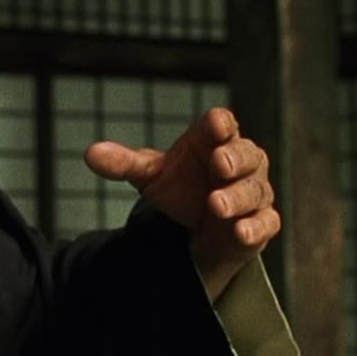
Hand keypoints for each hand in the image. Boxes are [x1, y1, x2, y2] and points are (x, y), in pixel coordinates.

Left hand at [83, 107, 278, 301]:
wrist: (196, 229)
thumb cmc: (180, 187)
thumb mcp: (150, 175)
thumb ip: (124, 164)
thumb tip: (90, 154)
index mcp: (214, 141)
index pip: (221, 124)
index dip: (219, 124)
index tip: (214, 124)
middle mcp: (240, 162)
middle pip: (246, 154)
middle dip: (234, 158)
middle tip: (219, 163)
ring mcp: (254, 192)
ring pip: (253, 190)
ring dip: (237, 197)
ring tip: (216, 205)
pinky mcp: (261, 222)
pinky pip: (266, 222)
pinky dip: (254, 227)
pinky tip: (240, 231)